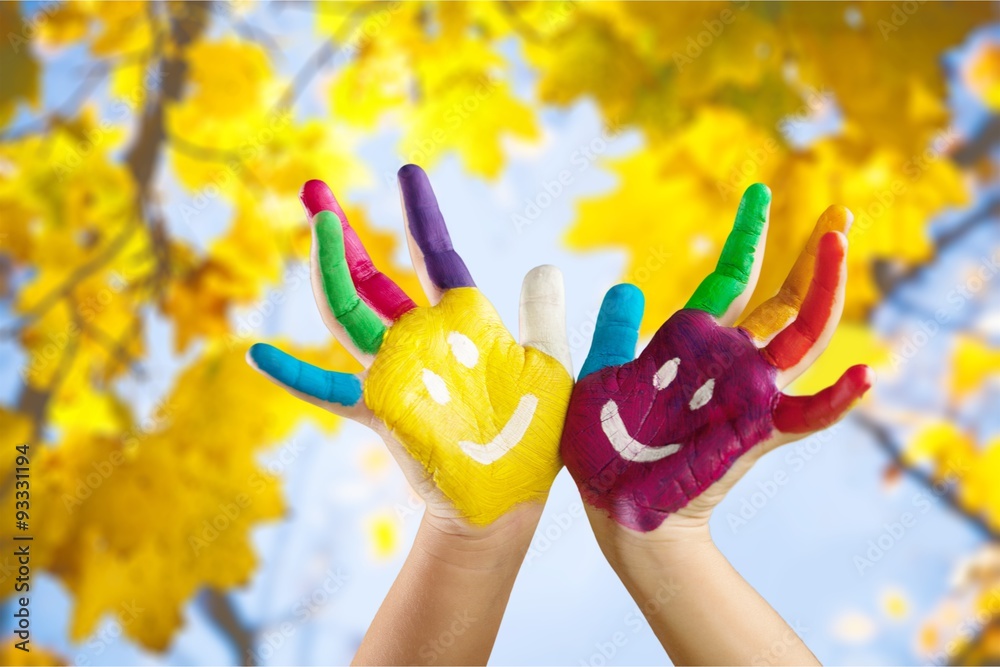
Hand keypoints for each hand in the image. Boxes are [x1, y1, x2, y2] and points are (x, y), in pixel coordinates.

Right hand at [247, 165, 573, 531]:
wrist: (510, 499)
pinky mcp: (382, 409)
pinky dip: (295, 375)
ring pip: (349, 312)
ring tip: (316, 225)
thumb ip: (543, 316)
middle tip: (313, 189)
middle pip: (370, 275)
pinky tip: (258, 355)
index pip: (435, 254)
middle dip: (342, 233)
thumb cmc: (533, 436)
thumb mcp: (547, 364)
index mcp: (461, 322)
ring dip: (328, 270)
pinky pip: (330, 390)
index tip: (407, 170)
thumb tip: (545, 265)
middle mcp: (421, 339)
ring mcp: (397, 371)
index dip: (420, 213)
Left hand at [562, 184, 874, 533]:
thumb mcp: (603, 374)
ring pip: (801, 339)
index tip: (760, 192)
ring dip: (824, 294)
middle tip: (839, 211)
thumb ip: (615, 332)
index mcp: (692, 342)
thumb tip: (625, 287)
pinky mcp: (753, 433)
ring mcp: (745, 394)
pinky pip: (804, 417)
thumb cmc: (602, 443)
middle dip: (812, 258)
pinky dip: (836, 400)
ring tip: (838, 243)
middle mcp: (727, 362)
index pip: (731, 277)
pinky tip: (862, 376)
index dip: (748, 236)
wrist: (611, 504)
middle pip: (784, 302)